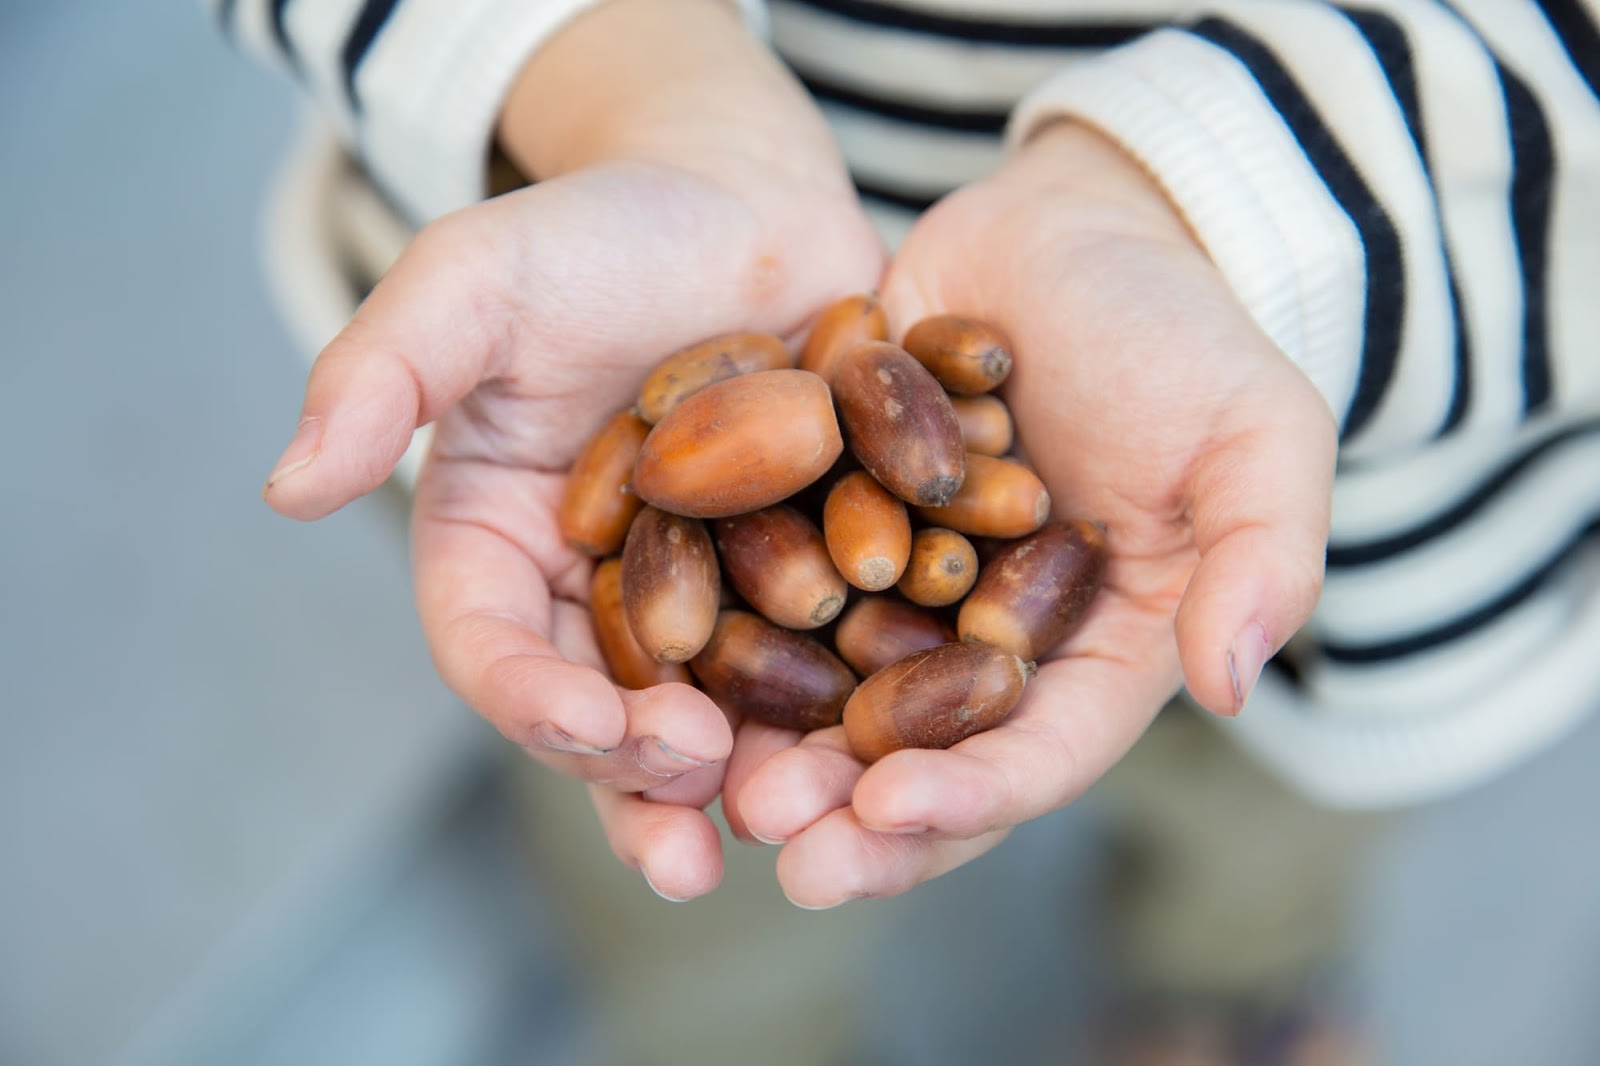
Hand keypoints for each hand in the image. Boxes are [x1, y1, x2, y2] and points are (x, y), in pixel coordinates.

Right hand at [261, 0, 882, 900]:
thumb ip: (383, 372)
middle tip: (698, 813)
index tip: (588, 728)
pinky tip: (898, 741)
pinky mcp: (805, 579)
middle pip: (605, 711)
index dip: (531, 700)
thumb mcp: (475, 280)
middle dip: (644, 773)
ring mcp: (708, 598)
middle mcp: (597, 594)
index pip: (492, 646)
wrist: (738, 204)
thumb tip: (284, 485)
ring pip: (719, 711)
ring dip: (753, 777)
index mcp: (501, 545)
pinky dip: (855, 701)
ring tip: (797, 818)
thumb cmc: (593, 230)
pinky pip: (825, 655)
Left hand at [725, 121, 1336, 907]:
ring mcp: (899, 589)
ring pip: (825, 687)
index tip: (885, 817)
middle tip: (767, 832)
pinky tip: (659, 644)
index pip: (1033, 755)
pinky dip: (721, 618)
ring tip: (701, 769)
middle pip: (915, 752)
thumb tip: (1229, 681)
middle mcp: (984, 645)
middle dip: (842, 806)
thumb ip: (1262, 558)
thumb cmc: (1186, 333)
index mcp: (1091, 657)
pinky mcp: (829, 520)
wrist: (1079, 229)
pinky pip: (769, 583)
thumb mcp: (1258, 435)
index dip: (964, 798)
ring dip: (766, 737)